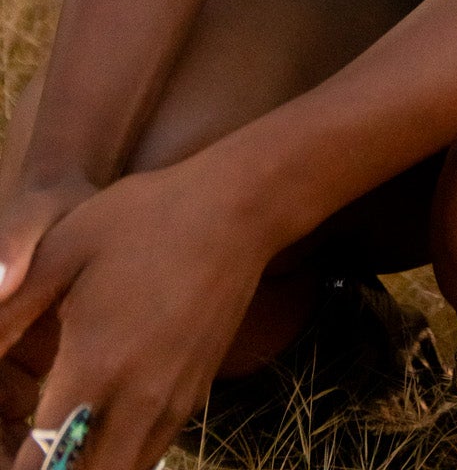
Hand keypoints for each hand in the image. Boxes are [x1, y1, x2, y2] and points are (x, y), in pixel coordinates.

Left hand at [0, 162, 273, 469]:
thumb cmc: (145, 218)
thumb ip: (8, 311)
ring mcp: (172, 402)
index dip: (14, 467)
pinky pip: (146, 451)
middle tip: (26, 444)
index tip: (7, 439)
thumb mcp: (64, 249)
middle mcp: (137, 400)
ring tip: (55, 433)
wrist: (238, 210)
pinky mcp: (195, 395)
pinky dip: (115, 452)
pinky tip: (96, 415)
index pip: (40, 463)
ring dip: (83, 466)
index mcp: (95, 367)